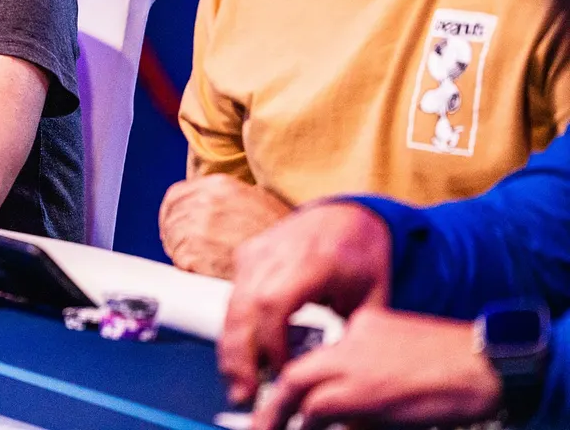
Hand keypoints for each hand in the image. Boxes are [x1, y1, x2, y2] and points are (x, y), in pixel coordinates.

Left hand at [159, 174, 290, 279]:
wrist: (295, 264)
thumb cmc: (281, 237)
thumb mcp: (255, 201)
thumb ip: (225, 200)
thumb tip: (199, 208)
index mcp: (219, 186)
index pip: (175, 196)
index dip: (172, 213)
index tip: (174, 225)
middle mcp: (205, 203)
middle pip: (170, 219)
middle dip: (174, 235)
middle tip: (188, 250)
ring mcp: (197, 229)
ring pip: (171, 241)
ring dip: (180, 252)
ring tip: (202, 262)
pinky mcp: (194, 255)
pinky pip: (179, 262)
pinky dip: (188, 269)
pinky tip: (206, 272)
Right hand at [219, 201, 391, 405]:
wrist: (348, 215)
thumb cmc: (363, 257)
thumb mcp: (372, 297)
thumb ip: (353, 336)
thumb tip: (337, 381)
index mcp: (313, 259)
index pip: (275, 303)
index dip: (271, 342)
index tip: (282, 375)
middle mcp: (276, 251)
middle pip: (244, 306)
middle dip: (240, 354)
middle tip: (244, 393)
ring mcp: (256, 251)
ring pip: (231, 304)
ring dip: (231, 348)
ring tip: (236, 385)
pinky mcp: (245, 256)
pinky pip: (233, 298)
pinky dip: (234, 331)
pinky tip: (239, 360)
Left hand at [251, 307, 501, 429]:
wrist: (484, 363)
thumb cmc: (453, 362)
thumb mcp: (400, 347)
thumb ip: (369, 360)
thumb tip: (349, 402)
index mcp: (361, 326)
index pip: (318, 355)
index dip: (299, 381)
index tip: (287, 398)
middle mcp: (348, 342)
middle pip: (296, 373)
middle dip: (275, 402)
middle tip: (260, 422)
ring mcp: (352, 368)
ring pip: (301, 393)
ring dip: (284, 416)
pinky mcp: (361, 396)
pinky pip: (322, 413)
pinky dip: (312, 426)